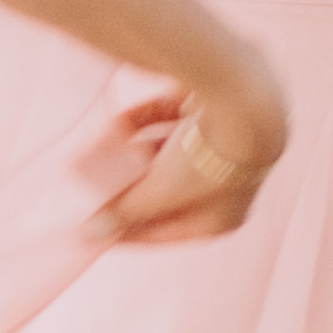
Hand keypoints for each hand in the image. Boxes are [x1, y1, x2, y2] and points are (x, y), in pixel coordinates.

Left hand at [96, 50, 289, 247]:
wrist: (241, 99)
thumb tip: (94, 233)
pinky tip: (119, 123)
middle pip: (165, 191)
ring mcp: (215, 146)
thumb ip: (127, 211)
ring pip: (164, 155)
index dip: (127, 231)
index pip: (166, 232)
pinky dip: (145, 123)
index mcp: (219, 218)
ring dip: (132, 153)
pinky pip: (168, 122)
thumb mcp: (160, 193)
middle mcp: (222, 185)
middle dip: (128, 186)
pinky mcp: (208, 112)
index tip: (91, 228)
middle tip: (92, 184)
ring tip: (100, 153)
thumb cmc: (205, 160)